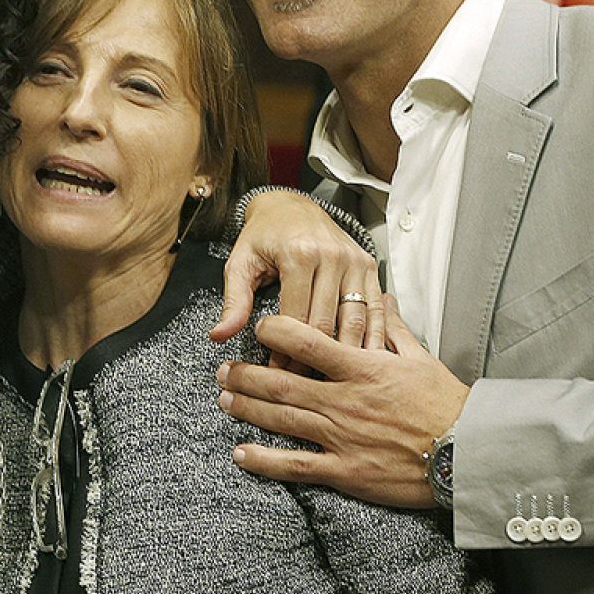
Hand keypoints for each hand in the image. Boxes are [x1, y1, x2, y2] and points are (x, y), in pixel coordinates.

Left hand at [214, 190, 381, 367]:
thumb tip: (219, 335)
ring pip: (355, 320)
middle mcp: (332, 256)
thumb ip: (233, 300)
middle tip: (302, 387)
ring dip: (345, 356)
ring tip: (333, 382)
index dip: (285, 352)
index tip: (275, 376)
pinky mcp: (369, 266)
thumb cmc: (263, 236)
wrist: (291, 206)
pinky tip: (363, 362)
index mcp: (299, 254)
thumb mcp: (240, 263)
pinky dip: (370, 337)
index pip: (295, 318)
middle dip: (313, 360)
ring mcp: (355, 260)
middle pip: (327, 323)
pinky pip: (373, 309)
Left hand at [216, 295, 468, 507]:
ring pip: (282, 420)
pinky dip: (265, 461)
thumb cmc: (447, 405)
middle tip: (222, 370)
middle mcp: (344, 400)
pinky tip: (240, 454)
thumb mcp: (421, 359)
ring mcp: (341, 437)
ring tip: (223, 401)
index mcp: (362, 369)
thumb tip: (383, 296)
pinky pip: (297, 465)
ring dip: (248, 409)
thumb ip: (393, 328)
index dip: (276, 331)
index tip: (258, 325)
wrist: (467, 454)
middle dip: (246, 375)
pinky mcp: (345, 471)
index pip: (308, 341)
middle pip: (282, 383)